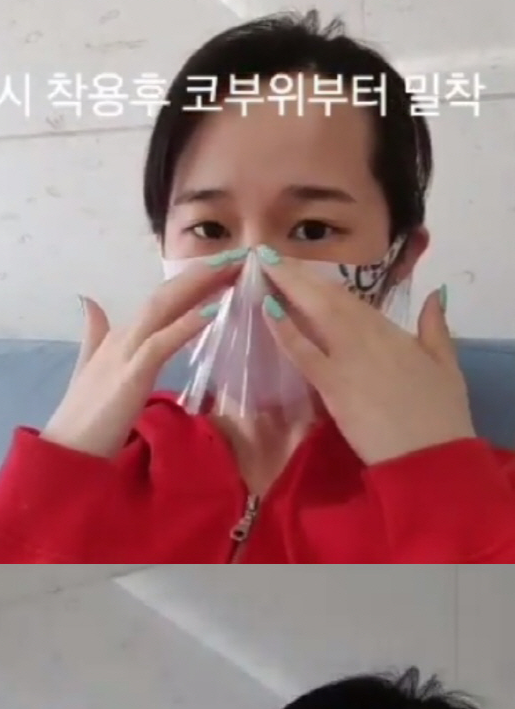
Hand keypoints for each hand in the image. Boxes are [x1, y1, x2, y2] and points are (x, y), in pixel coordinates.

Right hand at [43, 260, 240, 458]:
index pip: (159, 302)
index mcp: (118, 337)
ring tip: (232, 267)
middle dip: (202, 273)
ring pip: (165, 307)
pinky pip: (163, 342)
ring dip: (199, 285)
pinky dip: (188, 323)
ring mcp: (125, 353)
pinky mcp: (131, 374)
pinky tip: (214, 309)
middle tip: (238, 255)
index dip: (189, 283)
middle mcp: (122, 336)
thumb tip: (88, 302)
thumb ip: (94, 336)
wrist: (66, 454)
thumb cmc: (82, 423)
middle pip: (166, 295)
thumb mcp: (90, 372)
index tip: (222, 269)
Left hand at [261, 264, 475, 464]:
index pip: (348, 298)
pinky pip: (303, 353)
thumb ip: (436, 326)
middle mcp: (365, 337)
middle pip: (326, 299)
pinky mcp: (332, 388)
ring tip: (262, 271)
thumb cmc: (441, 413)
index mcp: (389, 331)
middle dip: (295, 274)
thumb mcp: (446, 364)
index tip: (297, 263)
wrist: (428, 454)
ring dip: (286, 291)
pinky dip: (284, 332)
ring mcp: (346, 360)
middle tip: (267, 255)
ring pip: (313, 316)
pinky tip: (267, 312)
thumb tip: (436, 295)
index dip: (320, 280)